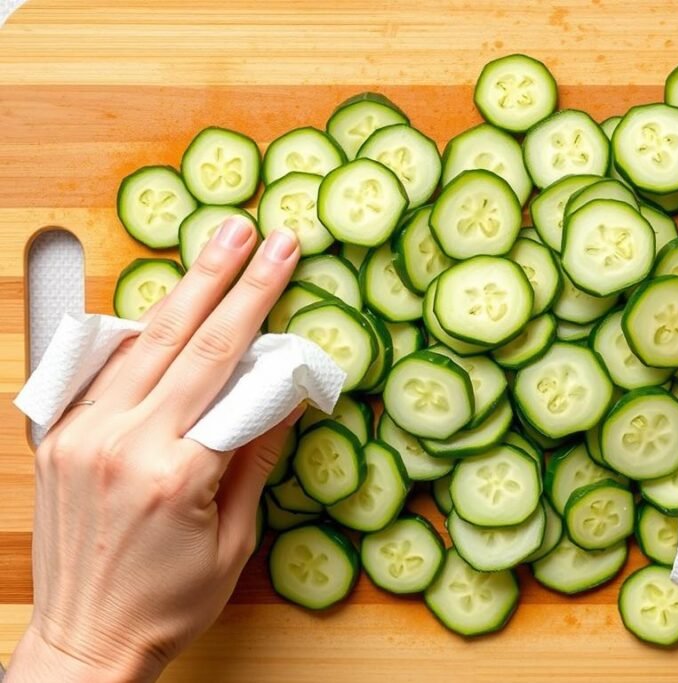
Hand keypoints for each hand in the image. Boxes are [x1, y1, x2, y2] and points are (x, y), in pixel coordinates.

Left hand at [6, 217, 300, 681]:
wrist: (86, 642)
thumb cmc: (168, 604)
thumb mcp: (235, 539)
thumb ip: (253, 455)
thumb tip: (281, 391)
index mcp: (174, 474)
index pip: (229, 370)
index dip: (262, 310)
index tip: (285, 262)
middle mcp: (120, 444)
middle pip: (184, 340)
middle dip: (227, 277)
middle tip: (254, 230)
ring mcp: (80, 437)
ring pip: (139, 343)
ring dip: (181, 289)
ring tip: (214, 246)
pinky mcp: (58, 439)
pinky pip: (101, 370)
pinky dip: (135, 331)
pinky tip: (161, 302)